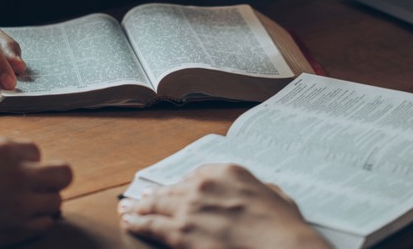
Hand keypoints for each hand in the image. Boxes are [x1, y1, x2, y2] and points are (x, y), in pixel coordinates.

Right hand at [0, 136, 72, 248]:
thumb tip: (4, 160)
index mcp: (0, 149)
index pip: (36, 151)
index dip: (27, 163)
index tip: (16, 172)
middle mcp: (16, 172)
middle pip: (62, 172)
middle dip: (52, 179)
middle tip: (38, 188)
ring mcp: (20, 201)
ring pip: (56, 199)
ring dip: (43, 204)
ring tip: (25, 208)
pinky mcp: (18, 228)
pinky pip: (46, 223)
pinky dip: (37, 224)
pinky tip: (20, 223)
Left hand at [118, 164, 328, 248]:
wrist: (283, 247)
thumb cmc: (284, 228)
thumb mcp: (276, 197)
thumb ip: (259, 190)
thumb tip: (259, 193)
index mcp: (227, 171)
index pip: (195, 176)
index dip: (181, 186)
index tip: (173, 190)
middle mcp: (204, 185)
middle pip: (172, 189)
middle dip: (155, 195)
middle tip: (140, 198)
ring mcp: (191, 208)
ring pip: (156, 205)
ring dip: (138, 208)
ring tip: (127, 210)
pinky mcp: (182, 233)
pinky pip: (152, 225)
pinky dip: (137, 223)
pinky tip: (129, 223)